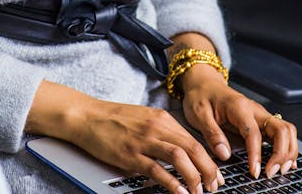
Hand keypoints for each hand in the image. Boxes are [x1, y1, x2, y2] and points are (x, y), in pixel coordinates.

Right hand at [71, 97, 222, 193]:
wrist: (87, 115)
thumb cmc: (113, 119)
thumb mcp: (144, 118)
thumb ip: (162, 132)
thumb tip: (181, 150)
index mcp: (162, 118)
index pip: (193, 140)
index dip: (208, 159)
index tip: (215, 173)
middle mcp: (157, 127)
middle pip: (192, 149)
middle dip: (208, 170)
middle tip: (215, 186)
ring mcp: (144, 141)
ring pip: (180, 158)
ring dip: (194, 177)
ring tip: (200, 191)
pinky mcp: (130, 154)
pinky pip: (157, 170)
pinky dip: (172, 182)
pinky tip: (180, 192)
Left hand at [180, 64, 298, 180]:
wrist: (205, 83)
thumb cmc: (201, 97)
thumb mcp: (198, 114)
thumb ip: (212, 134)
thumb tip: (225, 154)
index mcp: (238, 107)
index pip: (254, 133)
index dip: (256, 154)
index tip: (254, 172)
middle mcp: (255, 110)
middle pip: (281, 129)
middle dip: (281, 153)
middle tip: (271, 172)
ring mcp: (260, 115)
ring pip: (286, 130)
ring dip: (288, 151)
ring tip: (280, 170)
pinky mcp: (261, 121)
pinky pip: (282, 133)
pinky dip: (287, 147)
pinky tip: (285, 162)